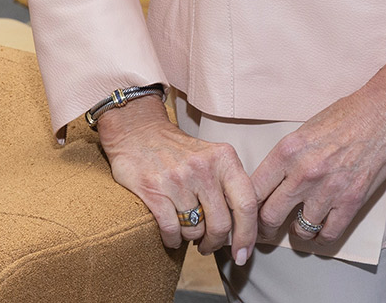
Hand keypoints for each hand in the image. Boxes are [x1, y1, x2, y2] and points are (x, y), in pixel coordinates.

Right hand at [97, 93, 258, 263]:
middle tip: (209, 247)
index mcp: (224, 159)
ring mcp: (178, 179)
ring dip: (192, 239)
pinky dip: (173, 240)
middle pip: (221, 224)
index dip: (248, 234)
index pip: (247, 203)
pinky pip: (171, 230)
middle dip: (216, 243)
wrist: (138, 132)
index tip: (243, 253)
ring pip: (195, 230)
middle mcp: (203, 168)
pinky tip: (172, 236)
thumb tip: (244, 226)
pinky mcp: (154, 190)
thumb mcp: (212, 157)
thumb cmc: (178, 150)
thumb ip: (229, 185)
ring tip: (187, 231)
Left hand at [250, 58, 385, 245]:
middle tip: (268, 230)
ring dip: (298, 231)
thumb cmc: (347, 115)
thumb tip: (270, 182)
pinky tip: (322, 228)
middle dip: (265, 227)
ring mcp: (328, 189)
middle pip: (269, 216)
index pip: (253, 190)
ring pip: (299, 230)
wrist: (385, 110)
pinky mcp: (351, 200)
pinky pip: (328, 234)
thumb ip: (286, 158)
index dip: (246, 207)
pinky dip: (323, 236)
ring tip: (300, 227)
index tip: (248, 213)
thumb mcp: (304, 130)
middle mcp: (303, 173)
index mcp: (287, 151)